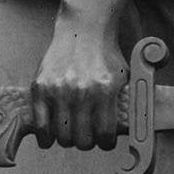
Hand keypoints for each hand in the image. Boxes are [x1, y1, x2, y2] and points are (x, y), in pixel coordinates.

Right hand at [31, 7, 129, 152]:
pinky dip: (45, 138)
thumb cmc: (106, 56)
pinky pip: (40, 126)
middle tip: (87, 136)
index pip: (105, 136)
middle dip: (87, 142)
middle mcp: (81, 92)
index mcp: (105, 90)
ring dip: (68, 140)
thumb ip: (126, 103)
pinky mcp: (40, 87)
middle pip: (82, 140)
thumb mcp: (124, 77)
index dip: (106, 143)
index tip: (105, 141)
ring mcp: (58, 90)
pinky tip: (50, 137)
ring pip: (62, 137)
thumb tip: (134, 130)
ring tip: (71, 132)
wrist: (83, 30)